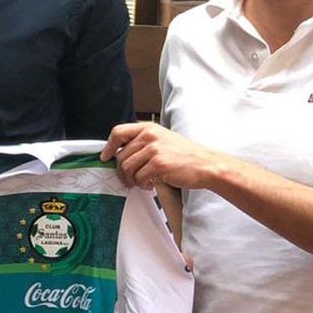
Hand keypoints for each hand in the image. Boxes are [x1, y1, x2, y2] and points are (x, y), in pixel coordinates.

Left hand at [100, 122, 223, 190]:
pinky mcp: (159, 164)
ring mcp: (154, 149)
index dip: (108, 146)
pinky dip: (143, 185)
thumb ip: (143, 142)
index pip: (118, 132)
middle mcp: (149, 136)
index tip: (105, 157)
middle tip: (130, 180)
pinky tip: (152, 185)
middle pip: (121, 156)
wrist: (206, 165)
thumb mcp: (162, 139)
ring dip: (132, 180)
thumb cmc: (185, 155)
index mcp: (148, 128)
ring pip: (127, 168)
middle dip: (122, 172)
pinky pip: (139, 178)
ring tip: (143, 183)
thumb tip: (120, 154)